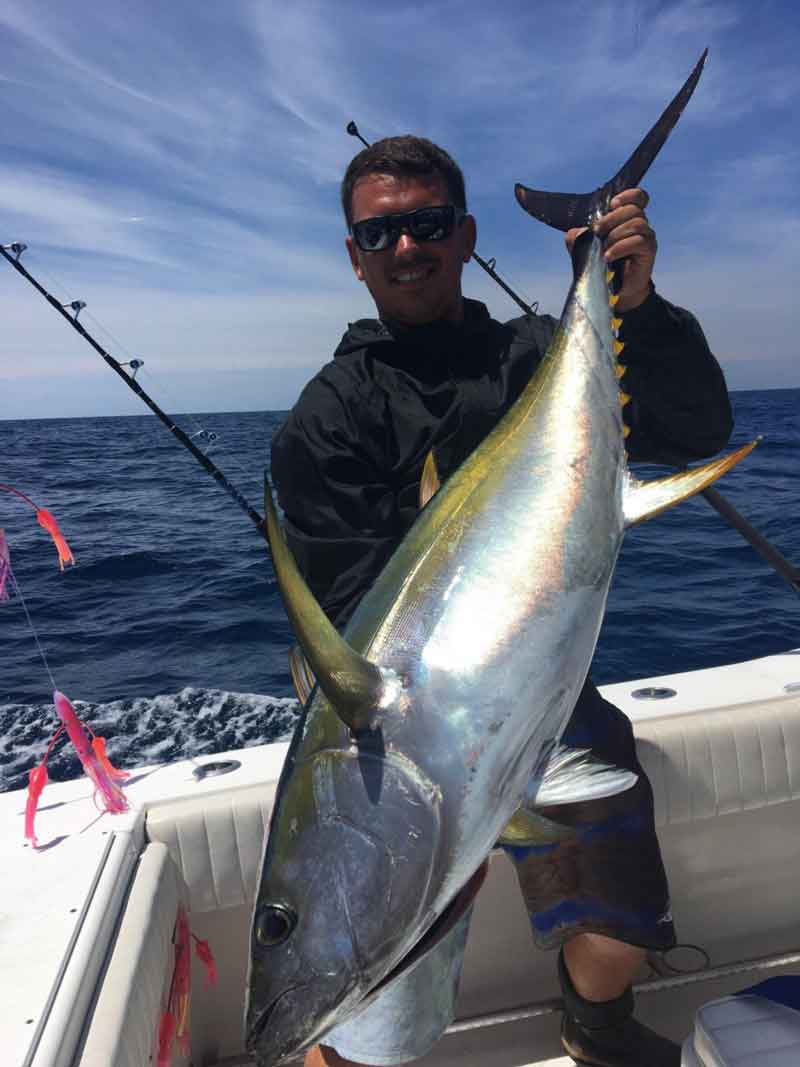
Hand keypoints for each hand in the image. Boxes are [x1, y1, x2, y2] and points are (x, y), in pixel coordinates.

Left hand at [565, 188, 656, 312]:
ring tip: (603, 249)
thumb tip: (575, 233)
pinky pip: (638, 241)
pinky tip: (608, 257)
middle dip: (611, 218)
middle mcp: (640, 224)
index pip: (638, 197)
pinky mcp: (648, 251)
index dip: (628, 196)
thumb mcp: (586, 248)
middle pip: (633, 209)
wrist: (612, 289)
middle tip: (597, 231)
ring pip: (637, 224)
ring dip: (615, 235)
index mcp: (627, 218)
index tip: (612, 205)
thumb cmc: (601, 264)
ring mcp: (646, 237)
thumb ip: (579, 237)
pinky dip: (620, 247)